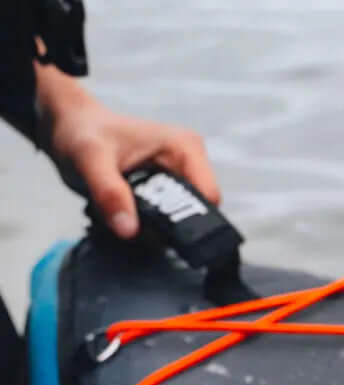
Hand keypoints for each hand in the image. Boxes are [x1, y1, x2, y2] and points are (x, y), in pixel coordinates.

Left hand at [35, 64, 219, 238]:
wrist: (70, 129)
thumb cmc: (81, 133)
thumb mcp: (89, 159)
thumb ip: (109, 192)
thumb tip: (130, 231)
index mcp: (185, 148)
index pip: (209, 199)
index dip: (189, 221)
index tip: (154, 229)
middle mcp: (189, 166)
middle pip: (197, 217)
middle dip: (165, 229)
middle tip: (129, 220)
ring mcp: (180, 183)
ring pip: (182, 227)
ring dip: (153, 232)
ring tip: (123, 216)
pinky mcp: (168, 197)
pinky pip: (168, 227)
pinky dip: (147, 230)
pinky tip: (125, 217)